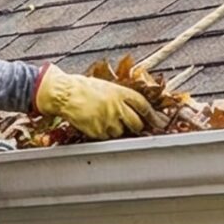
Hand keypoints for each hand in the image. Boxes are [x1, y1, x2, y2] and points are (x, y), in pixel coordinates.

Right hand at [33, 65, 154, 138]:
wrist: (63, 94)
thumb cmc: (81, 87)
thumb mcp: (105, 86)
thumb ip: (120, 96)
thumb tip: (132, 105)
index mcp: (120, 93)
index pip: (144, 106)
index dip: (154, 116)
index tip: (161, 122)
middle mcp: (117, 107)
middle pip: (137, 123)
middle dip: (136, 125)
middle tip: (132, 124)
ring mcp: (108, 120)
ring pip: (121, 132)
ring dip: (117, 129)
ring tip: (105, 119)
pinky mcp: (98, 131)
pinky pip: (107, 137)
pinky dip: (104, 133)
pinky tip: (96, 123)